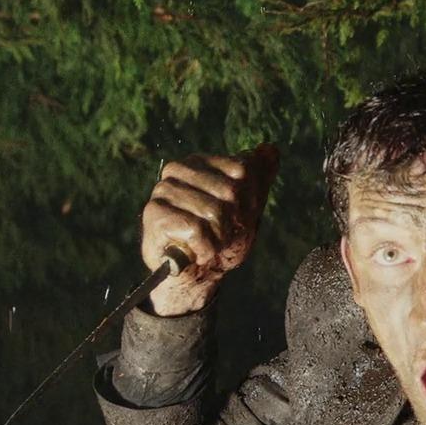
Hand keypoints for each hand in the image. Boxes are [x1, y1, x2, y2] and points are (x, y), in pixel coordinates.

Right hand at [140, 143, 279, 315]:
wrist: (196, 275)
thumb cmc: (221, 238)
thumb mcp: (248, 207)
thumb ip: (260, 177)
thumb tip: (272, 149)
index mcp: (199, 162)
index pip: (243, 170)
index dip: (250, 201)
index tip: (238, 218)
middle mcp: (177, 169)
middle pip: (230, 191)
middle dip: (234, 222)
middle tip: (221, 235)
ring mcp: (163, 190)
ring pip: (214, 211)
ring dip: (220, 238)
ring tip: (208, 244)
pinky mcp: (154, 213)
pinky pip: (196, 230)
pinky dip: (205, 248)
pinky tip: (196, 252)